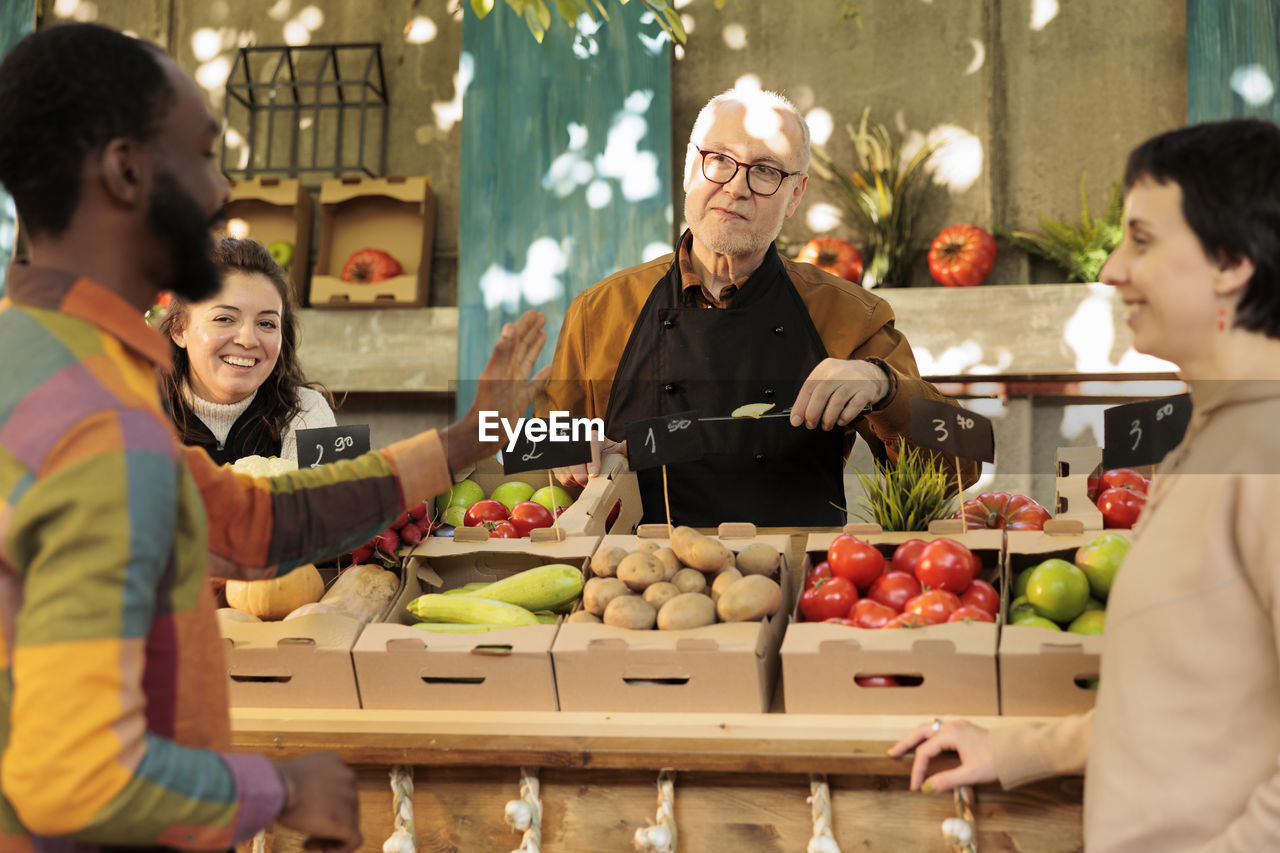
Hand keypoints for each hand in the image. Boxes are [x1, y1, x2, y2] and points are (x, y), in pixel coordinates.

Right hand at [273, 752, 360, 852]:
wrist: (281, 787)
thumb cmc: (277, 783)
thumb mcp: (294, 776)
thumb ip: (305, 784)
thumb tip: (303, 798)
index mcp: (334, 763)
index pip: (336, 787)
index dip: (323, 804)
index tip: (304, 815)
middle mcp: (347, 777)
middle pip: (344, 806)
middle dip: (325, 821)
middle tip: (306, 836)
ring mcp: (350, 799)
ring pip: (349, 822)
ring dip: (329, 836)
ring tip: (309, 844)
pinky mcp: (348, 821)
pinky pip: (354, 840)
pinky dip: (342, 849)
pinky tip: (325, 851)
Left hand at [445, 310, 551, 474]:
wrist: (483, 436)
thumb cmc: (487, 409)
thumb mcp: (495, 378)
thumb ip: (502, 353)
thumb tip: (510, 326)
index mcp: (503, 364)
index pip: (516, 339)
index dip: (525, 325)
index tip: (535, 312)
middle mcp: (509, 372)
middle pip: (522, 347)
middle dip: (531, 331)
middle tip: (542, 317)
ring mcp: (515, 386)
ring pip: (528, 362)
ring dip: (535, 348)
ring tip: (544, 335)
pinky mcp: (520, 401)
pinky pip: (534, 385)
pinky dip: (542, 376)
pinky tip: (550, 368)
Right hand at [555, 438, 626, 486]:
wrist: (583, 441)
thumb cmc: (599, 447)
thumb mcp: (612, 446)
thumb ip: (622, 448)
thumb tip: (628, 446)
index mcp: (591, 437)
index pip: (590, 449)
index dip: (592, 463)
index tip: (594, 474)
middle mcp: (575, 442)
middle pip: (575, 464)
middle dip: (582, 477)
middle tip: (590, 482)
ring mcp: (564, 453)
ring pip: (567, 473)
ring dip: (576, 480)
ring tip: (585, 478)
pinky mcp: (557, 462)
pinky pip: (562, 478)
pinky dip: (570, 482)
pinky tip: (577, 478)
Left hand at [789, 358, 888, 429]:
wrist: (871, 374)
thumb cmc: (843, 380)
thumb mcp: (828, 379)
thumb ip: (814, 393)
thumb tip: (800, 415)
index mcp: (825, 367)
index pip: (809, 387)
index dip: (800, 406)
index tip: (795, 421)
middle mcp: (839, 371)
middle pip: (821, 395)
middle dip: (812, 414)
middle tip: (811, 425)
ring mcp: (854, 380)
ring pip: (836, 402)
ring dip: (828, 419)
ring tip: (826, 425)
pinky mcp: (866, 390)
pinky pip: (853, 407)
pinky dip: (844, 417)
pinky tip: (840, 421)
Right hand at [888, 718, 997, 792]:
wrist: (1017, 752)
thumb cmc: (996, 761)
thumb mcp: (970, 774)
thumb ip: (946, 780)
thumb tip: (926, 787)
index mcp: (951, 734)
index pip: (926, 751)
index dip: (917, 769)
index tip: (915, 786)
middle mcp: (952, 726)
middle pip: (921, 732)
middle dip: (906, 743)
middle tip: (892, 754)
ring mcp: (958, 726)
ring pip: (929, 730)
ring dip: (916, 739)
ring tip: (904, 749)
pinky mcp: (963, 730)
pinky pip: (938, 732)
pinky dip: (927, 739)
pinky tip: (925, 746)